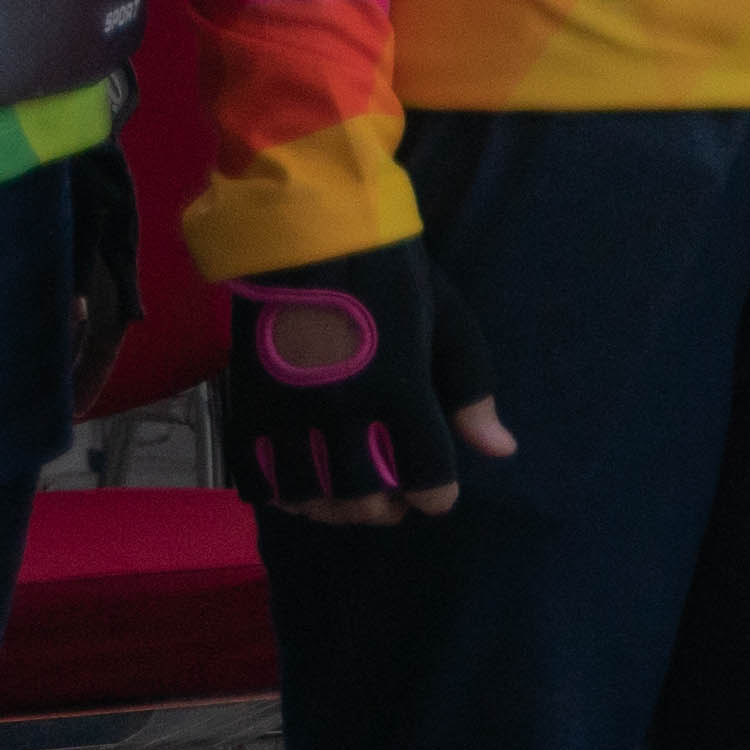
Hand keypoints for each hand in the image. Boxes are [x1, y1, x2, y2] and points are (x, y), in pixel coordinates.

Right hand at [223, 242, 512, 522]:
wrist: (311, 239)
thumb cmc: (394, 279)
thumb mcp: (449, 326)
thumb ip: (472, 393)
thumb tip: (501, 450)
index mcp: (400, 387)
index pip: (423, 472)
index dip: (435, 496)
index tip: (438, 499)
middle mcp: (342, 409)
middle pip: (361, 495)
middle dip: (384, 510)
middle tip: (394, 504)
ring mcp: (289, 412)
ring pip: (307, 495)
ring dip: (333, 510)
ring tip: (351, 503)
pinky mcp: (247, 409)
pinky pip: (256, 478)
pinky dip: (280, 496)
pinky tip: (301, 492)